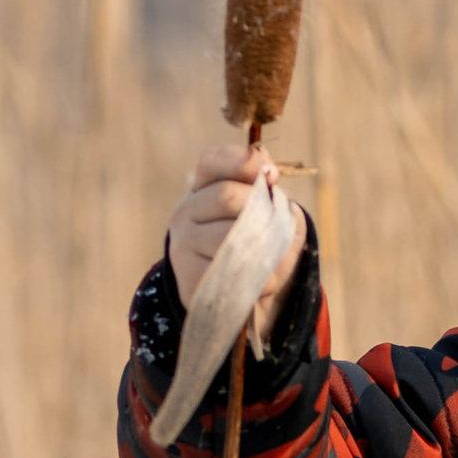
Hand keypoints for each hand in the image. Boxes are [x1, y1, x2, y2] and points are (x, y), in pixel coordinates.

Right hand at [166, 138, 305, 342]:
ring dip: (263, 247)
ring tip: (269, 258)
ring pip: (230, 235)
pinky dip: (260, 278)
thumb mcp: (263, 209)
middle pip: (227, 195)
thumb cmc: (255, 244)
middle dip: (261, 209)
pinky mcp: (190, 279)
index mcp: (201, 190)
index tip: (273, 176)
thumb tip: (267, 169)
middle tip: (274, 227)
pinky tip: (260, 281)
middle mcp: (185, 213)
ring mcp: (183, 246)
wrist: (238, 294)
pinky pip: (234, 271)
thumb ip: (263, 183)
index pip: (213, 162)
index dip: (243, 162)